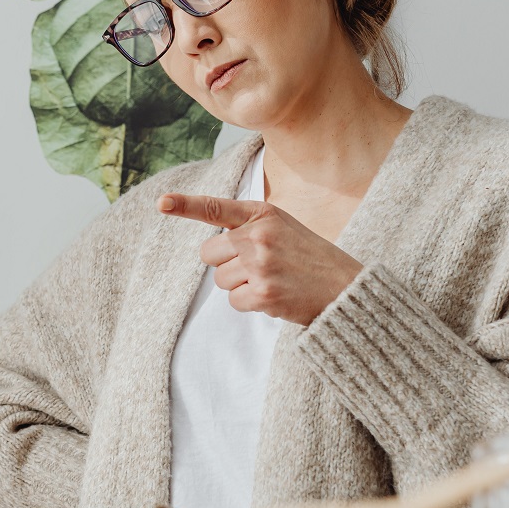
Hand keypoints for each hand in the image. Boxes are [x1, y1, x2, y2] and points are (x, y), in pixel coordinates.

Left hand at [158, 193, 362, 324]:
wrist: (347, 288)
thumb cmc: (311, 258)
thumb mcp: (284, 227)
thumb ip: (250, 227)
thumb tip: (213, 247)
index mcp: (263, 214)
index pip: (216, 208)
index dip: (184, 205)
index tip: (161, 203)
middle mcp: (258, 236)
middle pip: (208, 253)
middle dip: (225, 263)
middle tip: (258, 266)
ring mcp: (260, 265)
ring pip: (220, 280)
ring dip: (240, 286)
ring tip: (273, 280)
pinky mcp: (263, 294)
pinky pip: (234, 301)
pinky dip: (250, 304)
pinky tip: (275, 296)